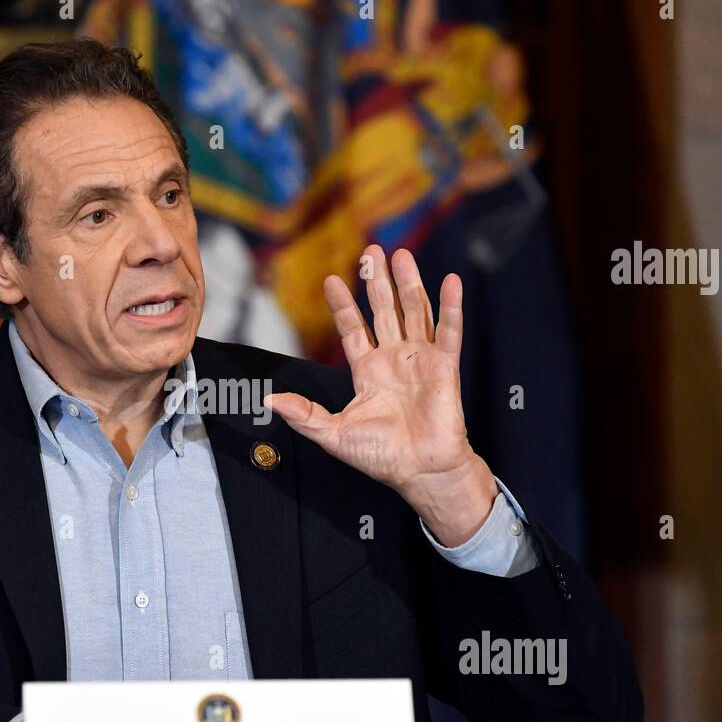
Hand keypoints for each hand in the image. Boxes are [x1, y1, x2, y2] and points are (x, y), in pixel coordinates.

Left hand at [264, 245, 497, 545]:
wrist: (420, 471)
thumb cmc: (381, 457)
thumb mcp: (333, 434)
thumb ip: (304, 415)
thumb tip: (270, 400)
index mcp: (368, 372)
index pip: (353, 329)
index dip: (343, 305)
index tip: (330, 280)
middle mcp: (394, 359)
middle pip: (384, 311)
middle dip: (376, 281)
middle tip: (371, 250)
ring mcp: (420, 360)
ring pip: (414, 312)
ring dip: (409, 284)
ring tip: (402, 255)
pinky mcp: (445, 367)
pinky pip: (449, 331)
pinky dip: (450, 307)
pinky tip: (450, 281)